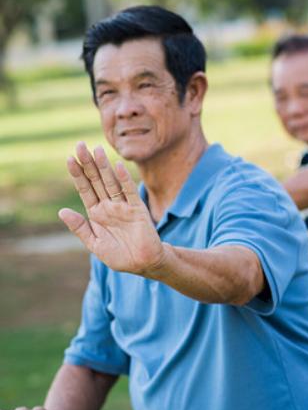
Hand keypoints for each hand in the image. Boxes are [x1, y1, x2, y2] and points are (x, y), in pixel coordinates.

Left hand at [59, 142, 166, 275]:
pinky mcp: (138, 210)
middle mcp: (109, 206)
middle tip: (80, 145)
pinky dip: (124, 179)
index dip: (77, 174)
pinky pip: (130, 192)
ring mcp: (123, 206)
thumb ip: (80, 228)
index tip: (69, 159)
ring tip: (96, 150)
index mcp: (96, 213)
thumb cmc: (119, 256)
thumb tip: (62, 211)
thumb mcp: (95, 244)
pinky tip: (117, 166)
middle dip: (87, 164)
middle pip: (96, 180)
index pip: (84, 189)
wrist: (144, 264)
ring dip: (103, 167)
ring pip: (111, 182)